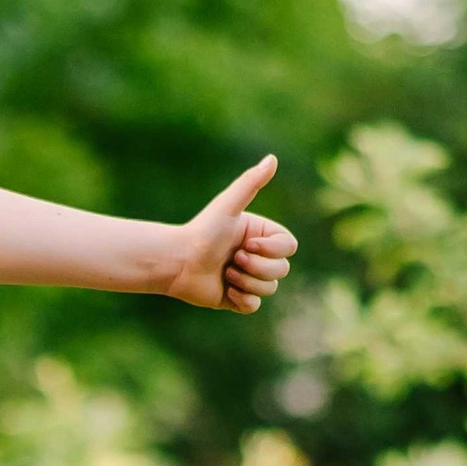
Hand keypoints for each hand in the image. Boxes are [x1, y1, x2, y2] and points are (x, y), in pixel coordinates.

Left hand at [165, 158, 295, 315]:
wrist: (177, 262)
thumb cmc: (202, 231)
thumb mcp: (228, 205)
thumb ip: (251, 182)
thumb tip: (272, 159)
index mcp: (261, 234)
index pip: (289, 247)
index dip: (271, 250)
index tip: (247, 243)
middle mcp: (258, 255)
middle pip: (282, 269)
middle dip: (257, 267)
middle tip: (232, 259)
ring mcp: (248, 278)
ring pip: (270, 288)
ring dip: (247, 282)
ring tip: (225, 273)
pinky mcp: (237, 299)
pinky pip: (255, 306)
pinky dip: (242, 300)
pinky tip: (225, 290)